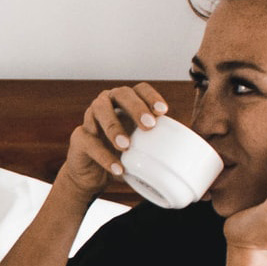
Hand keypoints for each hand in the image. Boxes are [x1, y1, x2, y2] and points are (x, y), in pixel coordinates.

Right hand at [60, 82, 170, 200]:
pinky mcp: (79, 137)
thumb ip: (156, 141)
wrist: (91, 176)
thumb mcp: (140, 146)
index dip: (151, 97)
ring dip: (114, 127)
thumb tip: (188, 148)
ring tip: (126, 146)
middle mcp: (106, 103)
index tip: (163, 111)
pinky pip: (91, 143)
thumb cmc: (120, 155)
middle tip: (149, 125)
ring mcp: (90, 118)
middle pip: (120, 94)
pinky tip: (117, 167)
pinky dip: (105, 156)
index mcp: (124, 102)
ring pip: (100, 111)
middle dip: (136, 107)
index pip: (139, 89)